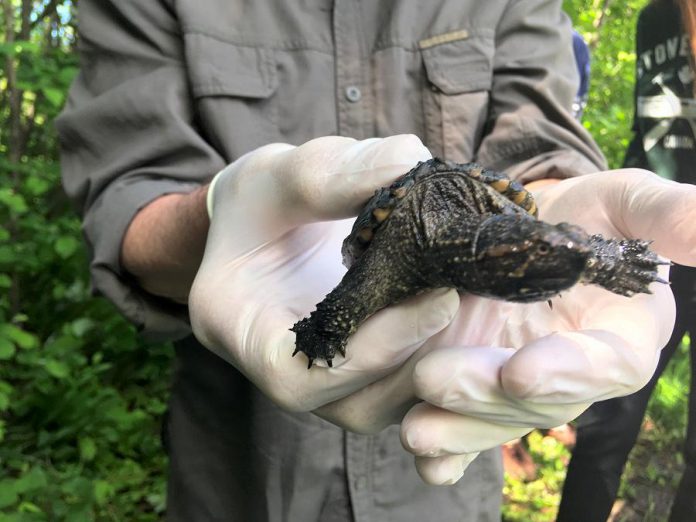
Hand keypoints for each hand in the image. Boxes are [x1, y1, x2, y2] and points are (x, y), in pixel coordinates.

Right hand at [189, 135, 459, 412]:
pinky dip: (449, 347)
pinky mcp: (368, 370)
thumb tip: (409, 162)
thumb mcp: (276, 175)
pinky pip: (413, 379)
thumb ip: (329, 174)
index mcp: (245, 334)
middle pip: (361, 402)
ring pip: (396, 399)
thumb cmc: (259, 201)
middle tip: (477, 295)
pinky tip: (478, 299)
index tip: (437, 300)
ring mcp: (333, 378)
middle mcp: (291, 371)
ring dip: (447, 355)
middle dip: (424, 355)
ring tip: (484, 296)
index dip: (372, 352)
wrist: (266, 223)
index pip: (302, 375)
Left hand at [321, 169, 695, 483]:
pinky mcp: (481, 386)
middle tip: (434, 377)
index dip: (569, 373)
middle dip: (485, 396)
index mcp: (619, 337)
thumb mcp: (625, 202)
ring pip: (494, 421)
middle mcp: (568, 372)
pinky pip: (467, 430)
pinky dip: (446, 450)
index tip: (521, 372)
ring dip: (455, 429)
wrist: (530, 228)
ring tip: (415, 429)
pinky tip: (422, 454)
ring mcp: (520, 384)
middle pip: (536, 402)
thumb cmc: (587, 215)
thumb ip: (665, 215)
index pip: (608, 367)